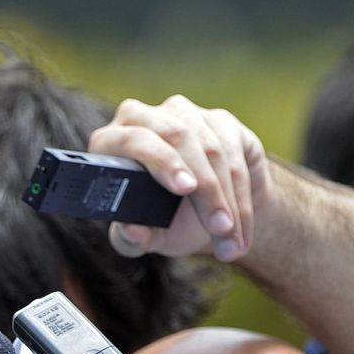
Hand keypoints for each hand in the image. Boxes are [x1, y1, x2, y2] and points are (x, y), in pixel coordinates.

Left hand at [87, 95, 271, 263]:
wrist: (208, 213)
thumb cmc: (165, 221)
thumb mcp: (146, 234)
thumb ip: (130, 238)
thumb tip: (129, 229)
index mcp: (111, 142)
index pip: (133, 139)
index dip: (161, 161)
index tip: (184, 188)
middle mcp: (144, 118)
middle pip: (178, 140)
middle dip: (204, 188)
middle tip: (218, 225)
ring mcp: (183, 114)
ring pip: (211, 150)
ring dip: (226, 198)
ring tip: (230, 238)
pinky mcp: (219, 120)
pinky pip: (234, 152)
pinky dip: (241, 193)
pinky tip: (242, 224)